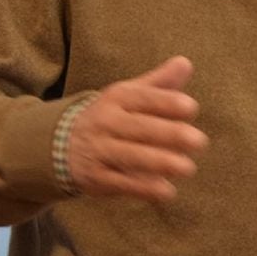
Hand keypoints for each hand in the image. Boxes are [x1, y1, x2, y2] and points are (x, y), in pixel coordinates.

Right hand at [68, 56, 208, 202]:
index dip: (167, 102)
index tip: (191, 108)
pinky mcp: (96, 178)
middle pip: (140, 128)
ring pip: (131, 157)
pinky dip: (143, 189)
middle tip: (199, 141)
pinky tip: (167, 192)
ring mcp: (99, 151)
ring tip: (188, 168)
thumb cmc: (110, 115)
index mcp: (118, 98)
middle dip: (169, 134)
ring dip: (160, 163)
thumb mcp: (129, 94)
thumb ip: (159, 82)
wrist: (57, 143)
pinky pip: (121, 183)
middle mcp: (106, 122)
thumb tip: (185, 62)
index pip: (144, 98)